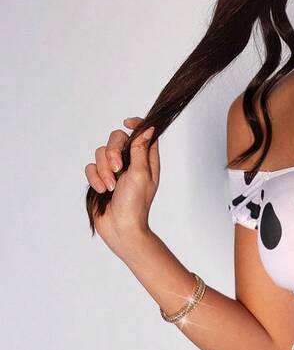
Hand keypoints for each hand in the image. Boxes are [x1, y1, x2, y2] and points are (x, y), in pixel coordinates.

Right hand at [85, 117, 160, 253]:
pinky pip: (90, 167)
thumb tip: (148, 128)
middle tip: (117, 168)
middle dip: (113, 152)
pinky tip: (102, 191)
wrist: (120, 227)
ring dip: (104, 170)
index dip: (136, 124)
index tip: (127, 123)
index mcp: (146, 160)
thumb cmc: (135, 204)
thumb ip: (141, 149)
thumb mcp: (141, 174)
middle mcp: (130, 162)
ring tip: (110, 187)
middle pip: (117, 138)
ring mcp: (114, 170)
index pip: (142, 134)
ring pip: (101, 153)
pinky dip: (95, 178)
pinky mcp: (99, 179)